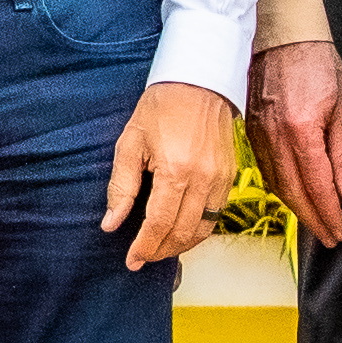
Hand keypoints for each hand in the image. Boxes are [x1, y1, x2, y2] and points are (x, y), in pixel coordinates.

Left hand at [101, 78, 244, 270]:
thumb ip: (121, 187)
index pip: (159, 224)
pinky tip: (181, 230)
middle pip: (183, 233)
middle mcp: (203, 179)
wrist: (199, 82)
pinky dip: (198, 229)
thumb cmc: (161, 107)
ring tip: (159, 248)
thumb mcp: (130, 144)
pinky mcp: (230, 176)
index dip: (144, 247)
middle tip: (143, 257)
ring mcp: (221, 179)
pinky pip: (216, 214)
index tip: (132, 260)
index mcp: (175, 171)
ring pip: (203, 229)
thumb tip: (111, 223)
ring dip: (181, 245)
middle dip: (161, 251)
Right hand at [248, 41, 341, 247]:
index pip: (316, 186)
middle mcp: (275, 138)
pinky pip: (267, 171)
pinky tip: (295, 197)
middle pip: (294, 193)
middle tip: (330, 238)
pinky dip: (282, 189)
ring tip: (317, 223)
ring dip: (297, 209)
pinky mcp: (252, 132)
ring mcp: (259, 136)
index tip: (340, 232)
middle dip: (314, 220)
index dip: (329, 214)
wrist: (282, 37)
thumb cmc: (318, 65)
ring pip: (278, 185)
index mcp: (301, 130)